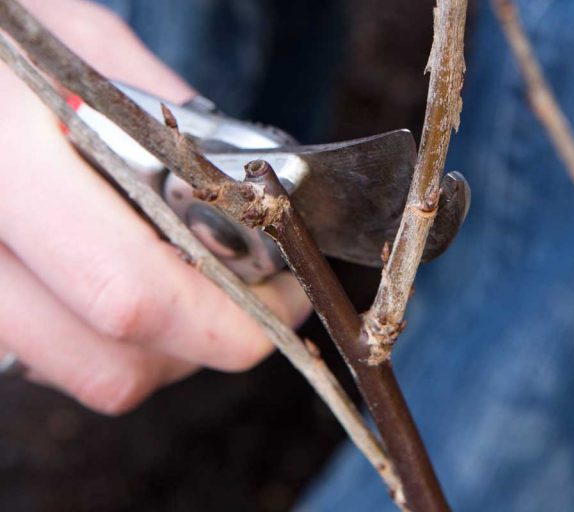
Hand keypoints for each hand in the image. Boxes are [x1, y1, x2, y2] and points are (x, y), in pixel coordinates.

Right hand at [0, 0, 310, 414]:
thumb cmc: (1, 37)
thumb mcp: (85, 42)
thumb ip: (167, 115)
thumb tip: (239, 181)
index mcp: (8, 163)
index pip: (131, 293)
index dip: (227, 319)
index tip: (284, 296)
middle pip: (118, 365)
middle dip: (212, 340)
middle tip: (257, 298)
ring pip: (91, 374)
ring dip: (168, 348)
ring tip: (199, 290)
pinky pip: (61, 361)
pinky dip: (117, 343)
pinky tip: (134, 284)